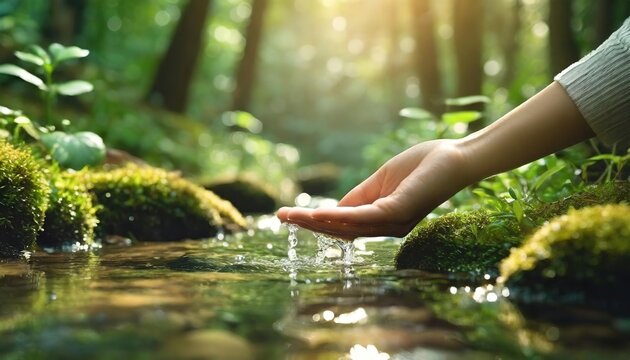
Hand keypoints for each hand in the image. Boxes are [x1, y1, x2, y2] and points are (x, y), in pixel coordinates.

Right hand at [277, 139, 471, 238]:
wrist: (454, 157)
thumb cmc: (421, 167)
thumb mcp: (381, 183)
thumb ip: (358, 197)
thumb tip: (331, 210)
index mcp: (382, 220)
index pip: (343, 226)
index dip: (315, 222)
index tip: (288, 215)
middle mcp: (387, 228)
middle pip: (340, 231)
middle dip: (308, 225)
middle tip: (280, 217)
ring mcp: (393, 223)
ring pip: (348, 227)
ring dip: (317, 222)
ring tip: (291, 216)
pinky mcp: (399, 212)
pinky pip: (363, 217)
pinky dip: (339, 216)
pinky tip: (319, 212)